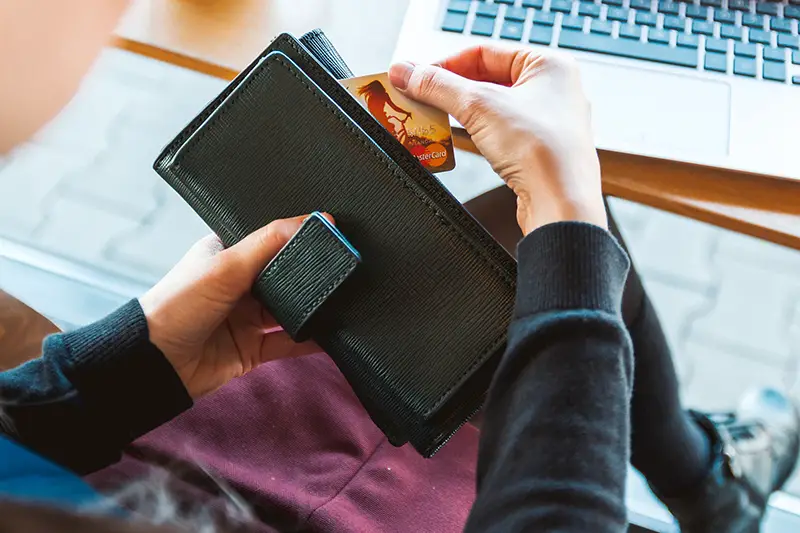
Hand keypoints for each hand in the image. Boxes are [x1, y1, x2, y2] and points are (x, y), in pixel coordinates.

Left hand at [139, 215, 324, 398]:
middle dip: (311, 275)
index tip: (333, 233)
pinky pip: (289, 342)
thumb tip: (314, 220)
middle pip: (286, 276)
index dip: (299, 237)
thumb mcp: (226, 265)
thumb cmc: (177, 305)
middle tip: (344, 268)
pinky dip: (311, 340)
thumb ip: (270, 243)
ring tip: (342, 299)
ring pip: (291, 310)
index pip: (272, 240)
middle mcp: (240, 284)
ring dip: (313, 308)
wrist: (154, 362)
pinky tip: (332, 334)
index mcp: (228, 255)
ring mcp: (247, 317)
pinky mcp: (252, 348)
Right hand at [389, 45, 606, 233]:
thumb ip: (437, 86)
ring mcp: (547, 121)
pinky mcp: (538, 149)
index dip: (444, 64)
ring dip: (460, 112)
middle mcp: (553, 89)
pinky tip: (460, 139)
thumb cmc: (544, 152)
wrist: (561, 204)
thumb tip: (406, 71)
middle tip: (418, 97)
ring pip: (492, 106)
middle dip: (449, 90)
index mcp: (549, 65)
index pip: (484, 52)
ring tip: (432, 117)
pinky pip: (500, 130)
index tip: (415, 76)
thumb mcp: (478, 107)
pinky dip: (476, 132)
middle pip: (487, 78)